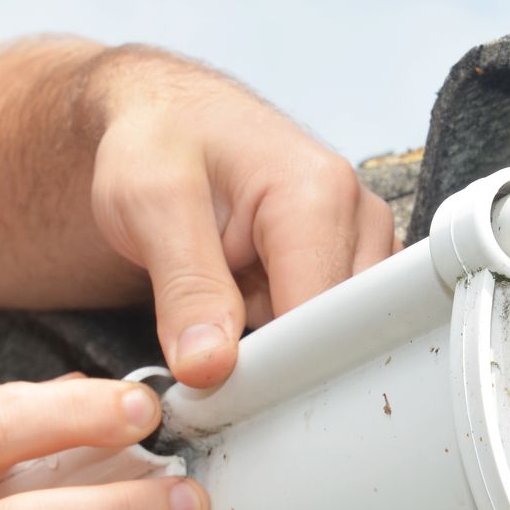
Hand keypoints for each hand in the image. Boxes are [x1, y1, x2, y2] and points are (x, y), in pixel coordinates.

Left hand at [84, 48, 399, 386]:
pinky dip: (290, 338)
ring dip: (285, 348)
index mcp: (320, 193)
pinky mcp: (352, 264)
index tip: (222, 390)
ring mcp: (362, 242)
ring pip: (340, 340)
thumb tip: (210, 366)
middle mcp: (358, 216)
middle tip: (215, 358)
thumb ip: (184, 287)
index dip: (272, 368)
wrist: (166, 119)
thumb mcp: (147, 202)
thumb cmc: (156, 142)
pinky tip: (253, 311)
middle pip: (340, 335)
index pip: (320, 320)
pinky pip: (334, 330)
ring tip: (229, 317)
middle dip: (280, 362)